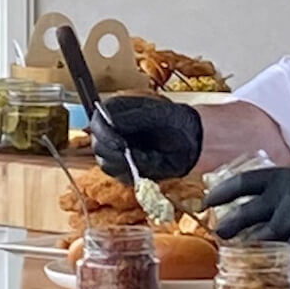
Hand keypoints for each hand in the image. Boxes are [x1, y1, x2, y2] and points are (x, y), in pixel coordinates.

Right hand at [88, 94, 203, 181]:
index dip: (104, 133)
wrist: (192, 140)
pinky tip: (150, 163)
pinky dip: (134, 172)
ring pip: (106, 163)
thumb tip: (111, 122)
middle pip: (97, 145)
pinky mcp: (124, 169)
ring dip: (126, 163)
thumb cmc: (175, 122)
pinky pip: (121, 176)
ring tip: (148, 155)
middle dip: (114, 151)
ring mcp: (116, 152)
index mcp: (115, 112)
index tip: (119, 142)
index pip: (97, 122)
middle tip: (132, 152)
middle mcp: (111, 132)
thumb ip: (133, 117)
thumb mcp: (157, 114)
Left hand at [205, 166, 289, 259]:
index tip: (209, 202)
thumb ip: (287, 187)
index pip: (241, 183)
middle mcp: (284, 199)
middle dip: (226, 228)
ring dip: (248, 247)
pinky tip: (277, 260)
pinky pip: (282, 256)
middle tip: (221, 233)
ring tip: (243, 251)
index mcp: (285, 177)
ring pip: (257, 240)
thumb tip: (268, 198)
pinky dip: (278, 259)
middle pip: (241, 216)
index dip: (220, 194)